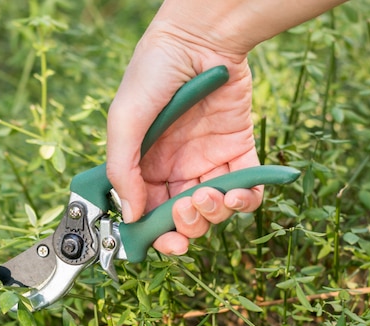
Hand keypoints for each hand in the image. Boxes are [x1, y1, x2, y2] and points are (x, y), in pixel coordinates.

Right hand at [106, 20, 261, 255]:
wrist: (198, 38)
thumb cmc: (152, 74)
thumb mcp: (124, 121)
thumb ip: (122, 170)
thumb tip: (129, 214)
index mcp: (143, 166)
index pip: (146, 212)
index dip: (154, 233)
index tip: (163, 243)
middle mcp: (174, 168)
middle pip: (181, 217)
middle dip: (186, 227)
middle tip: (187, 212)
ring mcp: (206, 160)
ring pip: (213, 209)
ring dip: (214, 214)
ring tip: (213, 195)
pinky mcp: (237, 149)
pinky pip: (246, 187)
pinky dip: (247, 200)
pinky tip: (239, 193)